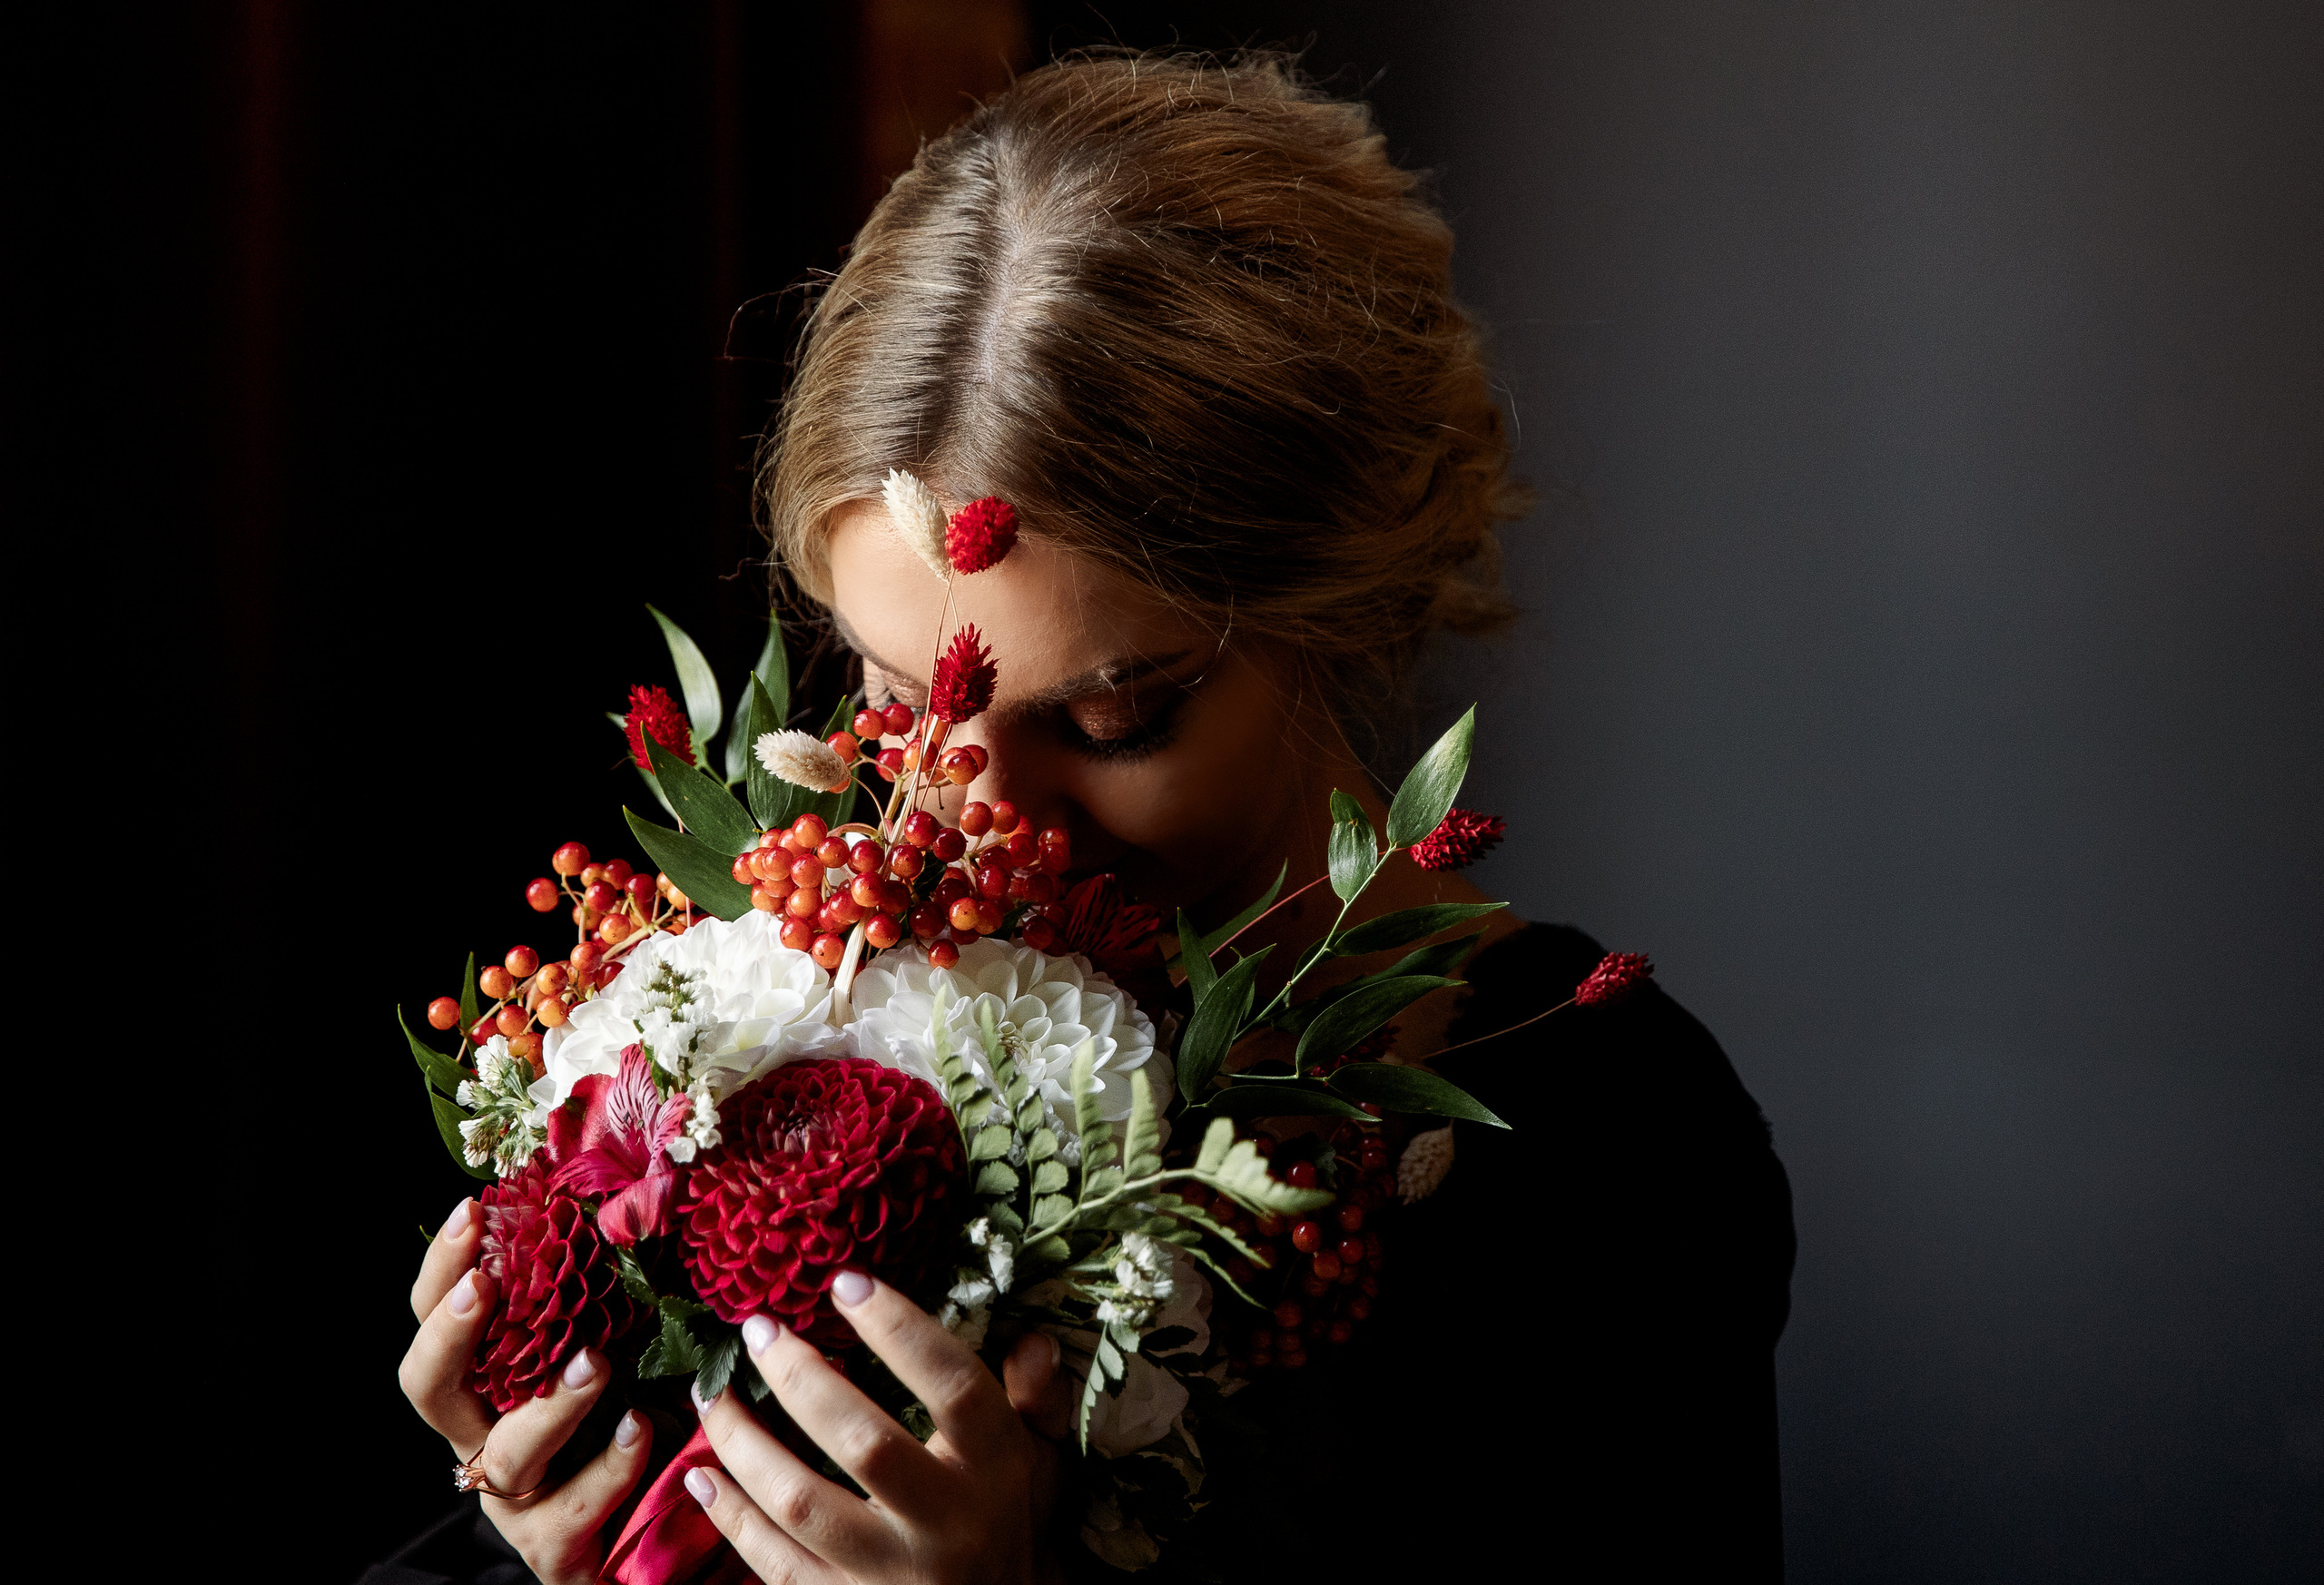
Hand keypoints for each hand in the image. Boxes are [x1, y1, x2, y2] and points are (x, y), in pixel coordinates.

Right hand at [398, 1198, 657, 1584]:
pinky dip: (606, 1468)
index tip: (472, 1212)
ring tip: (594, 1362)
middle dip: (450, 1334)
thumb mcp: (625, 1352)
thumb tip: (625, 1206)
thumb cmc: (646, 1425)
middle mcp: (487, 1440)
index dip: (443, 1270)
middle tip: (484, 1284)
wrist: (671, 1535)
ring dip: (549, 1404)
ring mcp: (517, 1501)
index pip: (436, 1320)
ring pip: (507, 1453)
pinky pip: (569, 1510)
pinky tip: (637, 1429)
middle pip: (429, 1389)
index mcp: (491, 1386)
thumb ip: (607, 1299)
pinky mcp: (556, 1550)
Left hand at [687, 1270, 1072, 1583]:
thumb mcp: (1043, 1459)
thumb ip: (1037, 1398)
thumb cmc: (1012, 1521)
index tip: (847, 1283)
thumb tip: (1032, 1336)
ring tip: (711, 1394)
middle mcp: (942, 1522)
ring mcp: (887, 1573)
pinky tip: (699, 1476)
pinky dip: (730, 1519)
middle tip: (758, 1328)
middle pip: (863, 1443)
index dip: (900, 1330)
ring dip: (744, 1445)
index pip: (952, 1387)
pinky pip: (773, 1563)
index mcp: (993, 1469)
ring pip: (801, 1504)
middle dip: (800, 1379)